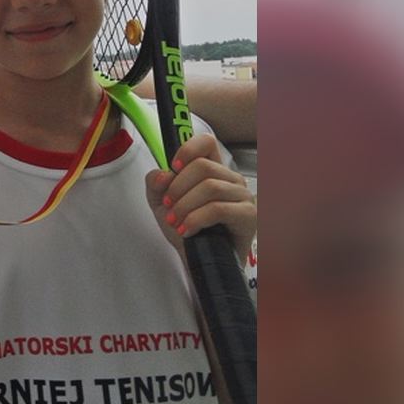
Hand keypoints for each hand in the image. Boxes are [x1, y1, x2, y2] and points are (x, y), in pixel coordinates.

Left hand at [145, 134, 254, 262]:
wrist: (198, 261)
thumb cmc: (186, 230)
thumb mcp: (161, 203)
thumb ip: (155, 183)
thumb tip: (163, 174)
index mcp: (214, 170)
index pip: (207, 142)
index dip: (187, 150)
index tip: (173, 167)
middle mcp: (231, 179)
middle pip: (203, 166)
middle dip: (178, 187)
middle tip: (169, 205)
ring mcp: (243, 196)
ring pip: (210, 187)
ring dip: (185, 205)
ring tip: (176, 222)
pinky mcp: (248, 216)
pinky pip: (218, 209)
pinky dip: (196, 219)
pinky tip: (187, 231)